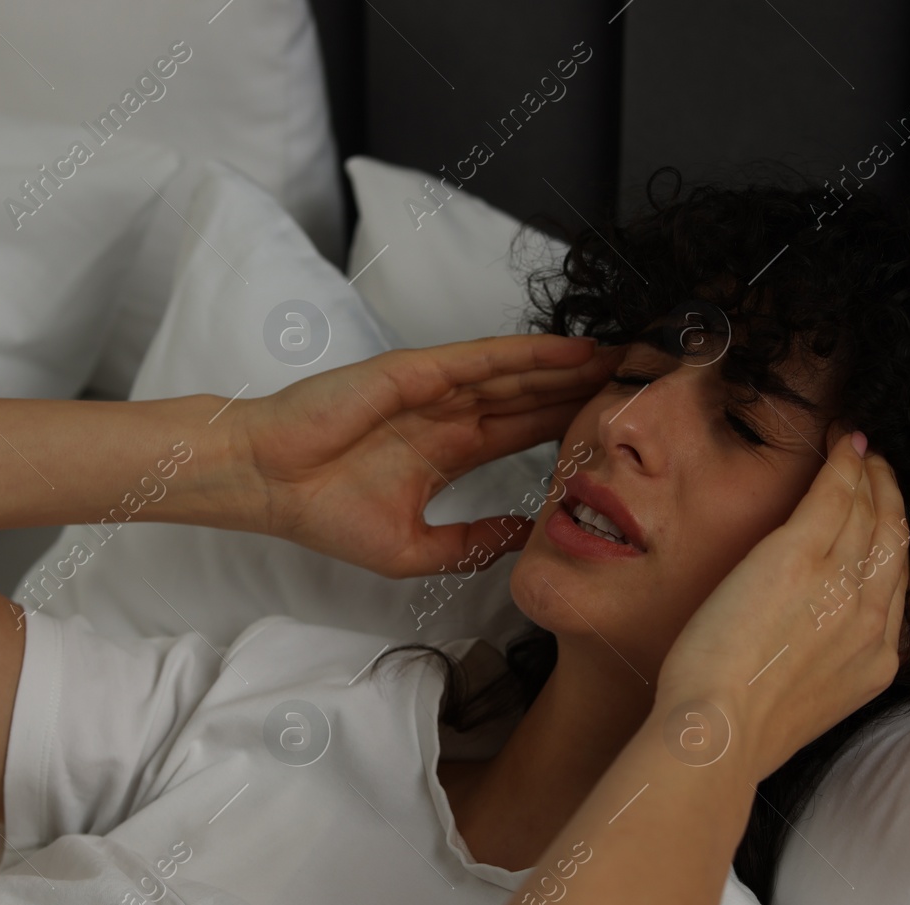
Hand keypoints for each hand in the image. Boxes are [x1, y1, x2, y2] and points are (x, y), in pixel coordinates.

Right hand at [228, 334, 616, 578]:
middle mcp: (448, 415)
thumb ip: (473, 544)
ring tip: (622, 359)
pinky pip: (483, 360)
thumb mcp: (415, 549)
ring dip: (569, 366)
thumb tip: (526, 542)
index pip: (525, 433)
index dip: (570, 426)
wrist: (269, 485)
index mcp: (448, 451)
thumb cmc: (325, 514)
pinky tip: (571, 351)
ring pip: (517, 374)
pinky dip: (528, 353)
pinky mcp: (416, 373)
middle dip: (582, 390)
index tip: (616, 427)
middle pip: (532, 397)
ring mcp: (434, 391)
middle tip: (640, 381)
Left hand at [653, 430, 909, 780]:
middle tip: (876, 467)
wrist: (719, 734)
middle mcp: (872, 617)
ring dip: (866, 473)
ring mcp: (840, 583)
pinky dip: (842, 465)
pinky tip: (841, 444)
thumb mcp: (806, 702)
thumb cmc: (739, 729)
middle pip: (891, 540)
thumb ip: (824, 663)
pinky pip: (833, 495)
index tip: (881, 516)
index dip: (890, 541)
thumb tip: (808, 637)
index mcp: (877, 659)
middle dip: (887, 496)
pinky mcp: (799, 556)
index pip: (895, 583)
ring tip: (857, 451)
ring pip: (867, 512)